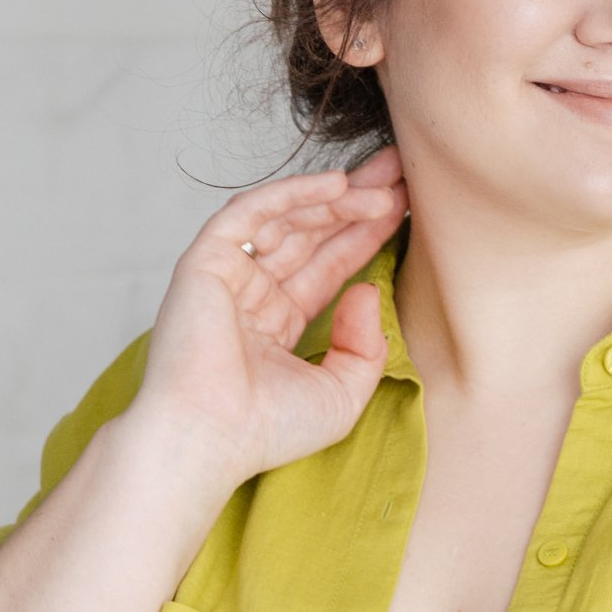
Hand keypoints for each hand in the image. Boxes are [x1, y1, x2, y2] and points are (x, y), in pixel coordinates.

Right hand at [127, 144, 408, 490]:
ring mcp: (228, 276)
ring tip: (385, 187)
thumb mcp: (342, 393)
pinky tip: (337, 185)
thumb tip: (368, 289)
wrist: (209, 438)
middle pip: (312, 235)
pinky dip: (293, 194)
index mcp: (277, 325)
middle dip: (357, 203)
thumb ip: (365, 346)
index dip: (365, 238)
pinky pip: (253, 213)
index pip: (329, 269)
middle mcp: (252, 295)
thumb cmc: (267, 430)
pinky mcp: (206, 262)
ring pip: (288, 219)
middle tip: (402, 173)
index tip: (405, 212)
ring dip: (337, 199)